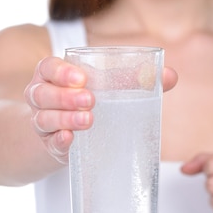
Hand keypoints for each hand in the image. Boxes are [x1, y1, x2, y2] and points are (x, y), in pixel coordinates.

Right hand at [24, 57, 177, 164]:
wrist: (67, 135)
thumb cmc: (90, 101)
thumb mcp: (108, 88)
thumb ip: (137, 79)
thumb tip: (170, 75)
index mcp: (53, 76)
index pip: (48, 68)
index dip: (61, 72)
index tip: (82, 78)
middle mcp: (42, 96)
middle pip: (42, 93)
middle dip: (65, 97)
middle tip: (90, 100)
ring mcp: (42, 122)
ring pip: (43, 119)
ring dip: (64, 119)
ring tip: (88, 121)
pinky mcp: (49, 145)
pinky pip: (50, 143)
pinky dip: (59, 141)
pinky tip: (70, 140)